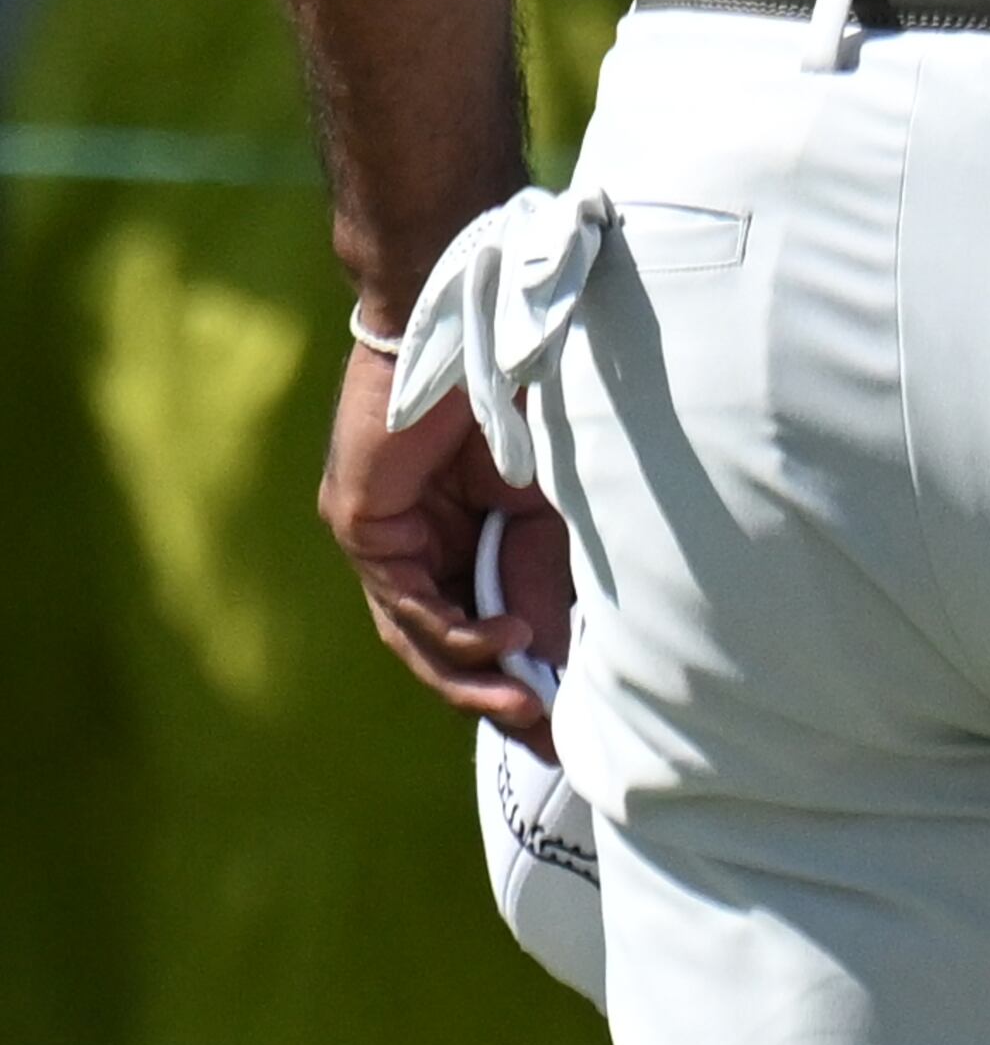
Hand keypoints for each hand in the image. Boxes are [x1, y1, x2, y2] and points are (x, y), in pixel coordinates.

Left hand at [318, 343, 565, 747]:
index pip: (489, 621)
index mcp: (467, 530)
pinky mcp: (362, 524)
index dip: (527, 675)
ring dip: (475, 678)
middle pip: (450, 643)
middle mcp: (420, 541)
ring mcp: (387, 535)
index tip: (573, 723)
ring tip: (527, 708)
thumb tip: (572, 649)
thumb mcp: (552, 497)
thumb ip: (550, 568)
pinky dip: (454, 630)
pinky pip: (405, 602)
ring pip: (421, 635)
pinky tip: (506, 642)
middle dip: (500, 696)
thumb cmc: (524, 381)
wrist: (469, 307)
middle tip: (550, 738)